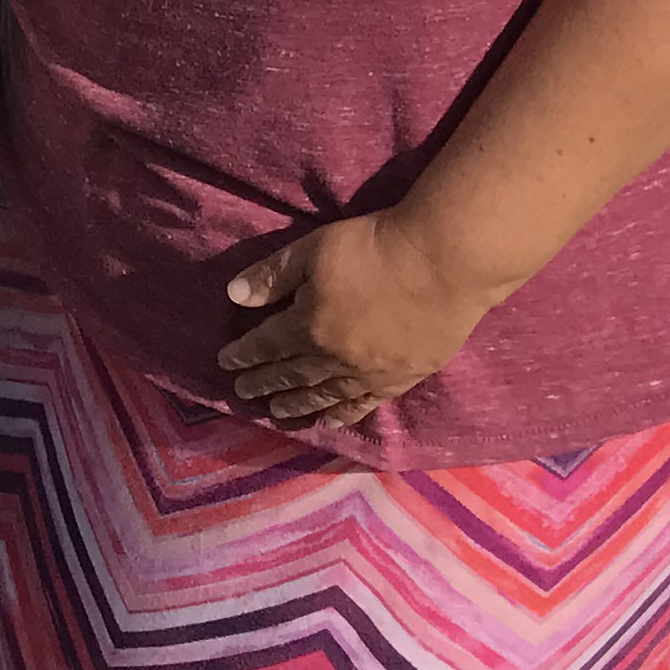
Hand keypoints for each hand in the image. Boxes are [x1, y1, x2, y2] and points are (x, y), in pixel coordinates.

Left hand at [216, 210, 503, 430]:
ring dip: (298, 404)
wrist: (443, 262)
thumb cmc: (373, 247)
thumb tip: (233, 296)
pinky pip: (366, 404)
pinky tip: (331, 421)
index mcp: (309, 326)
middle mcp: (335, 358)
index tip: (226, 362)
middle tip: (243, 392)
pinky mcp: (404, 377)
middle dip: (265, 382)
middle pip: (293, 374)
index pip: (267, 344)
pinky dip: (344, 415)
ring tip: (277, 412)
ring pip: (326, 395)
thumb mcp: (312, 249)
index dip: (245, 353)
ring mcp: (371, 372)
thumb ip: (272, 276)